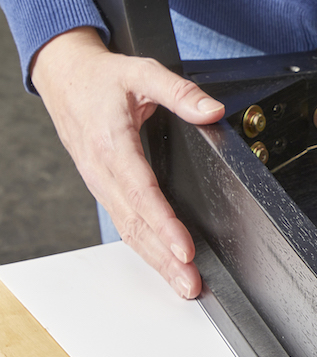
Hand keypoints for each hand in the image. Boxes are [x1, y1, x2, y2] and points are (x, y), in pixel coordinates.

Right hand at [30, 27, 225, 298]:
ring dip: (156, 261)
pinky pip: (124, 223)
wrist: (64, 77)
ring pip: (128, 230)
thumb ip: (180, 92)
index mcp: (112, 144)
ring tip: (184, 284)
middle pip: (135, 223)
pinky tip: (164, 265)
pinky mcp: (104, 189)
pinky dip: (145, 248)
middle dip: (163, 257)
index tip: (185, 248)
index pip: (141, 193)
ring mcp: (101, 184)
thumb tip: (212, 110)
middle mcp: (103, 171)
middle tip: (191, 282)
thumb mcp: (144, 72)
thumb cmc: (103, 79)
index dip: (163, 224)